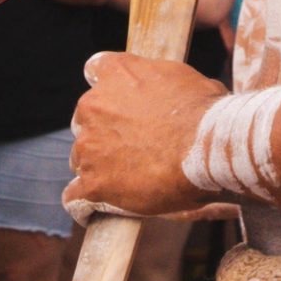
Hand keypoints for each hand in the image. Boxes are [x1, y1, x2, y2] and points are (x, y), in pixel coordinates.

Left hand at [64, 50, 217, 219]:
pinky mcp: (92, 183)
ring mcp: (88, 145)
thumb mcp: (183, 79)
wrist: (206, 148)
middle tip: (130, 149)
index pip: (95, 70)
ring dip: (98, 167)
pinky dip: (84, 203)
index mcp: (116, 73)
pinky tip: (95, 210)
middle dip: (103, 133)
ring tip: (125, 183)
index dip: (107, 90)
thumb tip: (170, 94)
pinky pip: (74, 197)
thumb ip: (160, 84)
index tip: (117, 102)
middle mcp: (93, 104)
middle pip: (85, 120)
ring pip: (81, 158)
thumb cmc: (206, 114)